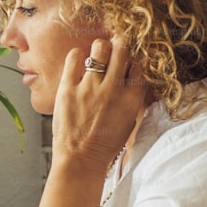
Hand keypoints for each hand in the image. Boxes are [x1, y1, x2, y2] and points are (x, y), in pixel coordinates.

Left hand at [50, 36, 149, 171]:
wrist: (81, 159)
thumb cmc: (106, 143)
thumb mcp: (129, 120)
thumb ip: (133, 97)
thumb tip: (133, 75)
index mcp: (132, 98)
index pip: (139, 63)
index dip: (132, 60)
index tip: (126, 64)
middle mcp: (113, 88)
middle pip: (122, 48)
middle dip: (119, 47)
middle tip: (112, 53)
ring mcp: (89, 87)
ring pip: (100, 47)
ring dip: (99, 48)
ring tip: (95, 57)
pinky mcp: (68, 88)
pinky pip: (74, 57)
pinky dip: (77, 55)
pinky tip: (78, 63)